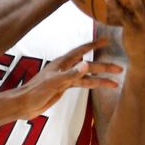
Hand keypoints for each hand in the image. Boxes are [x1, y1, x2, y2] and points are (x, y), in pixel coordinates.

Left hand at [0, 39, 121, 124]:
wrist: (25, 104)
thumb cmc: (36, 91)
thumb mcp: (54, 82)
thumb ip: (71, 74)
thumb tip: (87, 64)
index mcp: (61, 63)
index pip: (81, 51)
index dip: (93, 45)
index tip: (107, 40)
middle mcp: (64, 68)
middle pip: (88, 65)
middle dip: (104, 67)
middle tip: (120, 69)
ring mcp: (64, 78)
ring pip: (86, 76)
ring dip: (100, 79)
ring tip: (116, 83)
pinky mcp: (63, 87)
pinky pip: (81, 84)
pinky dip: (91, 84)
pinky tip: (99, 85)